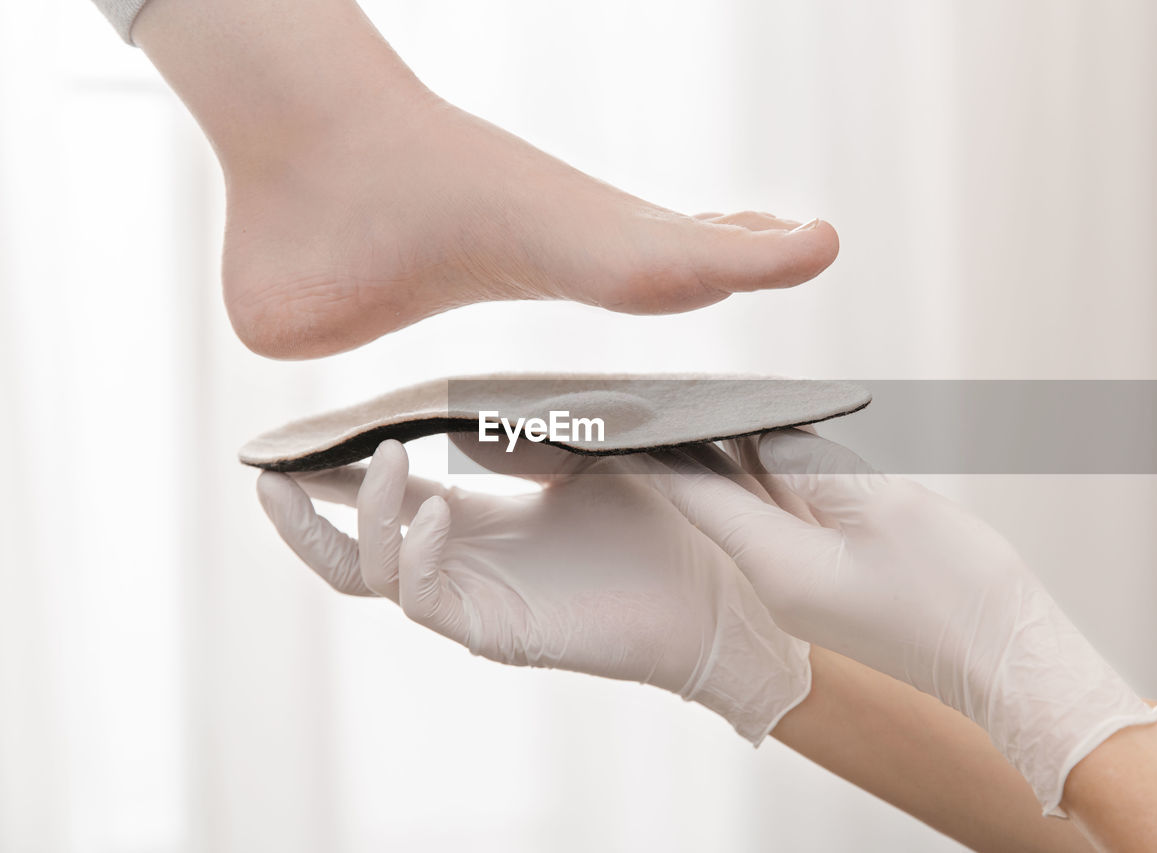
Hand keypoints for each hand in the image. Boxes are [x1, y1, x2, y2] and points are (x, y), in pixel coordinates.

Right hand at [255, 439, 810, 744]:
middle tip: (273, 460)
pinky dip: (414, 554)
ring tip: (382, 458)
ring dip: (362, 512)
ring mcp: (467, 597)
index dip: (334, 462)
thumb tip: (466, 401)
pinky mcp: (490, 629)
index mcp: (470, 515)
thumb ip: (520, 433)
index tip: (302, 427)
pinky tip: (435, 513)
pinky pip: (421, 597)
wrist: (715, 583)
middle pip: (348, 539)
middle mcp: (454, 558)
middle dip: (304, 502)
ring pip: (367, 570)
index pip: (380, 490)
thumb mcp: (579, 456)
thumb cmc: (657, 516)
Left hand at [650, 429, 1156, 813]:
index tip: (632, 406)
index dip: (661, 444)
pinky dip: (778, 478)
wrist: (1010, 665)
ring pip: (753, 505)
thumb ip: (815, 464)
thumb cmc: (958, 595)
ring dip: (738, 457)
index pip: (693, 494)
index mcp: (774, 566)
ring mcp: (801, 584)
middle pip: (716, 498)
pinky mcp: (830, 582)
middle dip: (696, 443)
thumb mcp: (886, 508)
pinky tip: (775, 441)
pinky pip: (788, 518)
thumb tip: (766, 433)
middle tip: (675, 388)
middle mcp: (774, 579)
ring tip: (716, 401)